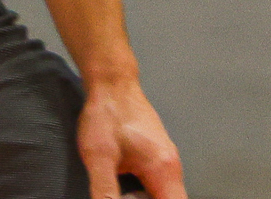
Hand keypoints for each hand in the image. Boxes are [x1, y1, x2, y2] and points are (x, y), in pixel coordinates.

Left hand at [79, 74, 184, 198]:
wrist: (112, 83)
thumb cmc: (107, 115)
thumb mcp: (99, 157)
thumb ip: (105, 192)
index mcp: (164, 170)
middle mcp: (172, 167)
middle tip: (123, 198)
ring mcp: (167, 160)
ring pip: (165, 196)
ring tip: (122, 195)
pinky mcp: (158, 156)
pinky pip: (159, 186)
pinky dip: (145, 195)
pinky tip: (123, 192)